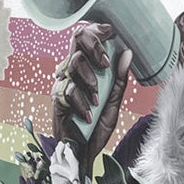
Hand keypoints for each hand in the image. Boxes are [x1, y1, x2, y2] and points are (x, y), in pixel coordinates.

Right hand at [49, 23, 131, 165]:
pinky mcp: (56, 98)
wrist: (82, 153)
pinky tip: (87, 115)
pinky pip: (69, 90)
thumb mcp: (113, 104)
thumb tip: (127, 54)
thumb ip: (120, 80)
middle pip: (76, 42)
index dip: (96, 31)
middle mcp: (72, 72)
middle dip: (94, 47)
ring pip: (74, 63)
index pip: (86, 40)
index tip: (110, 31)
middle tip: (105, 63)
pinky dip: (82, 103)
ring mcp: (62, 83)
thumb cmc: (96, 128)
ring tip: (97, 99)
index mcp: (86, 70)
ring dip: (90, 79)